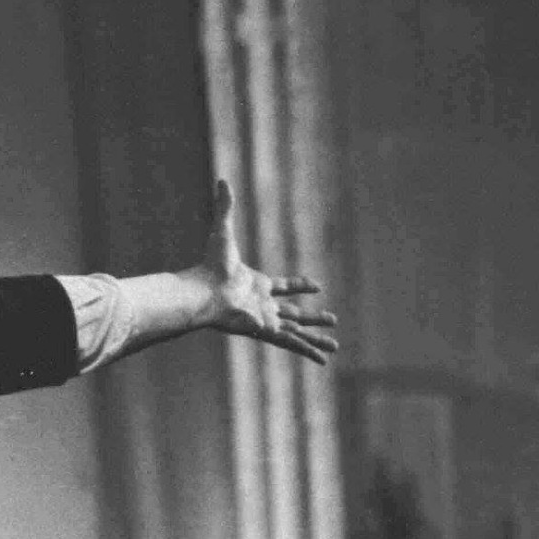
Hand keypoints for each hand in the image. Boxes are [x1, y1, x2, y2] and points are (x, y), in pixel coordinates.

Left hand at [198, 179, 337, 364]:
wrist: (202, 291)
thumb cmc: (210, 265)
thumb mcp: (222, 231)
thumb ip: (225, 207)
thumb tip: (222, 179)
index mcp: (256, 286)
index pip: (283, 287)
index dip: (299, 286)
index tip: (317, 286)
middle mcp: (262, 306)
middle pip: (293, 314)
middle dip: (313, 318)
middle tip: (332, 319)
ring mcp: (264, 320)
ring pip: (296, 332)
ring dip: (315, 338)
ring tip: (335, 346)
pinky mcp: (265, 332)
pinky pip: (290, 344)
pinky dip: (306, 351)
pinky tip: (322, 360)